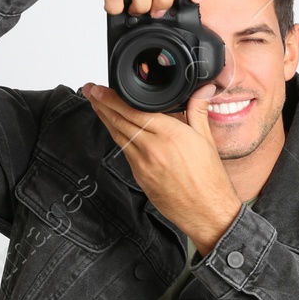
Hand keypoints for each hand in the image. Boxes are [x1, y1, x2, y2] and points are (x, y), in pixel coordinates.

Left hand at [82, 81, 242, 256]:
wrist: (206, 211)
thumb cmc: (209, 179)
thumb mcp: (206, 139)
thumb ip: (198, 110)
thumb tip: (203, 88)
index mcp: (169, 134)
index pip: (133, 110)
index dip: (111, 99)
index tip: (99, 89)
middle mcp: (152, 148)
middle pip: (119, 121)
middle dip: (101, 105)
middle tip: (89, 92)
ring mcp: (142, 164)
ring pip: (118, 136)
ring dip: (105, 120)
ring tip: (97, 107)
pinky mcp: (139, 177)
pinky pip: (125, 153)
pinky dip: (118, 138)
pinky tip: (116, 131)